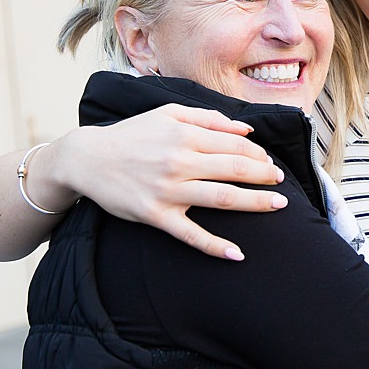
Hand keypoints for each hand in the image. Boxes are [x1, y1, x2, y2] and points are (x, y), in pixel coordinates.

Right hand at [53, 104, 288, 259]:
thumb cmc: (131, 135)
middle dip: (264, 176)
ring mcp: (168, 191)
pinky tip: (237, 254)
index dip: (257, 155)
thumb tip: (245, 129)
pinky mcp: (156, 216)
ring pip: (222, 198)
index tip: (269, 163)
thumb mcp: (167, 114)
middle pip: (234, 170)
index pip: (234, 145)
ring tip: (277, 205)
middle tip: (281, 183)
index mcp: (184, 136)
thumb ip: (208, 118)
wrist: (88, 159)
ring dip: (255, 203)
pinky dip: (215, 246)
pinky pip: (191, 235)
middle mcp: (179, 162)